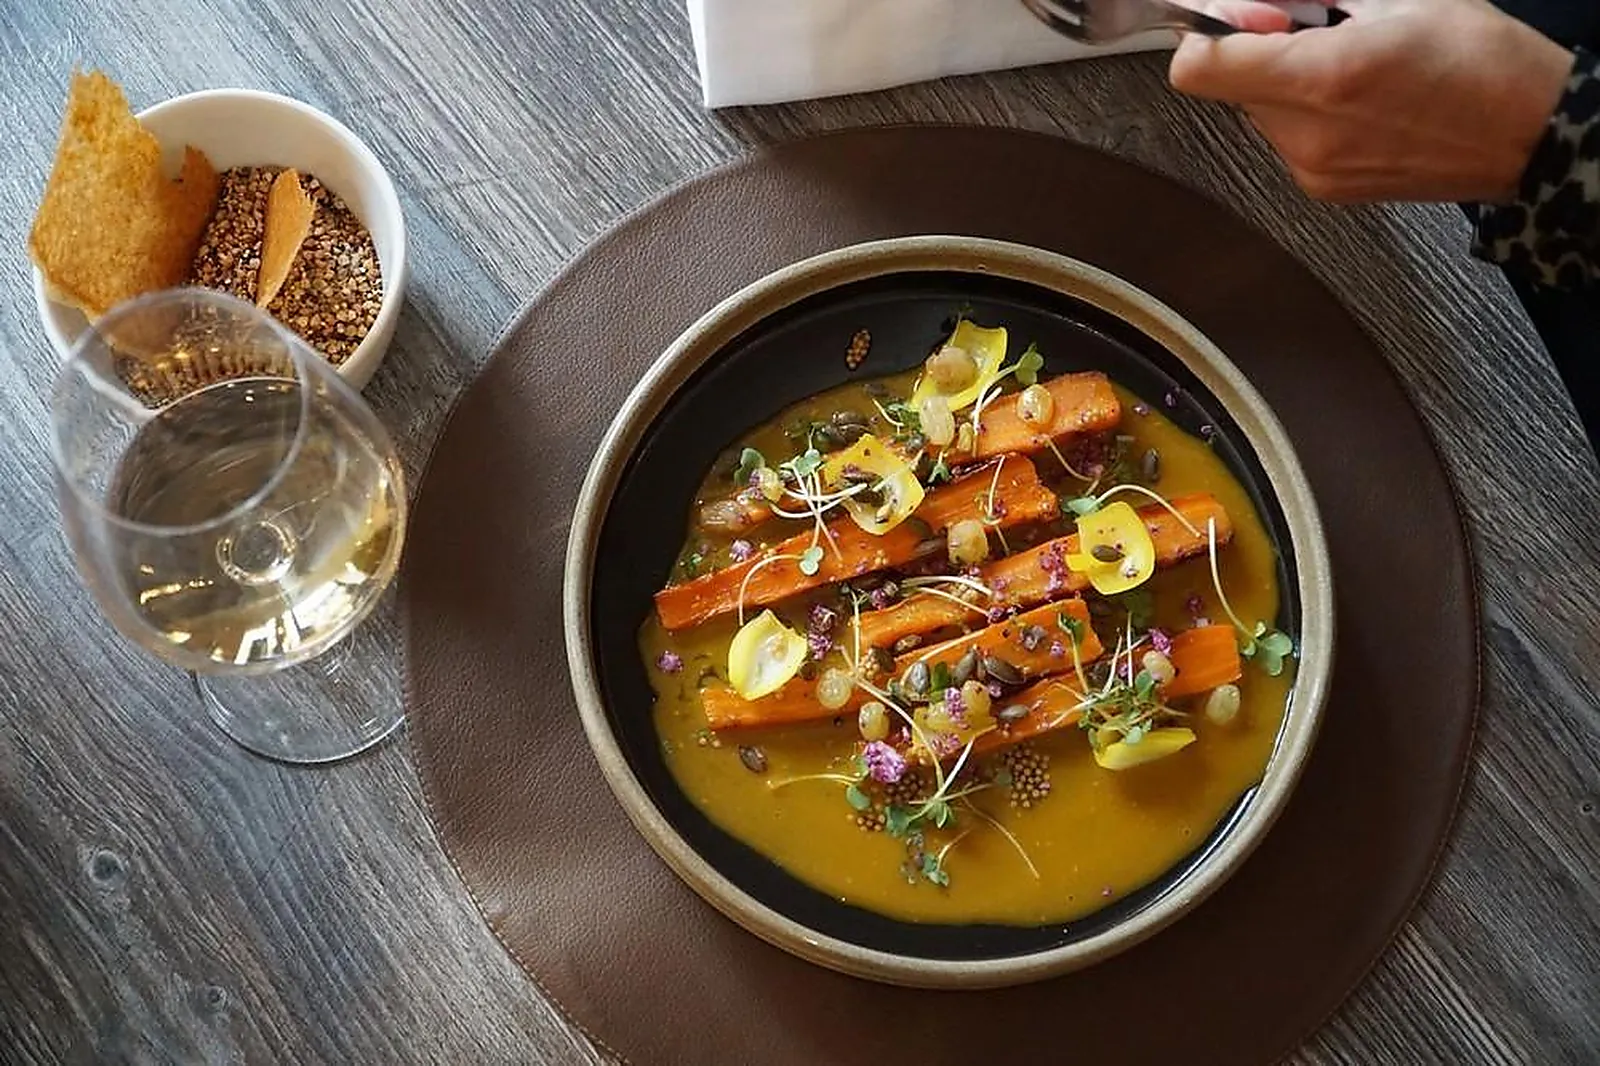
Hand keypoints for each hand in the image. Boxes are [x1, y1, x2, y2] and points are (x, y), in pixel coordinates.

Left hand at [1168, 0, 1574, 202]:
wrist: (1530, 137)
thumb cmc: (1484, 64)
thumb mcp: (1401, 0)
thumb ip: (1318, 0)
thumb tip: (1260, 2)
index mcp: (1321, 78)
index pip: (1200, 67)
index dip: (1212, 32)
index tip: (1254, 15)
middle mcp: (1306, 134)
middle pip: (1230, 86)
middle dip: (1258, 50)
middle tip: (1313, 28)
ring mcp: (1312, 169)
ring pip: (1259, 112)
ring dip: (1284, 82)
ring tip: (1349, 66)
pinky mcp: (1324, 189)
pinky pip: (1287, 138)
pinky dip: (1307, 113)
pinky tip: (1359, 100)